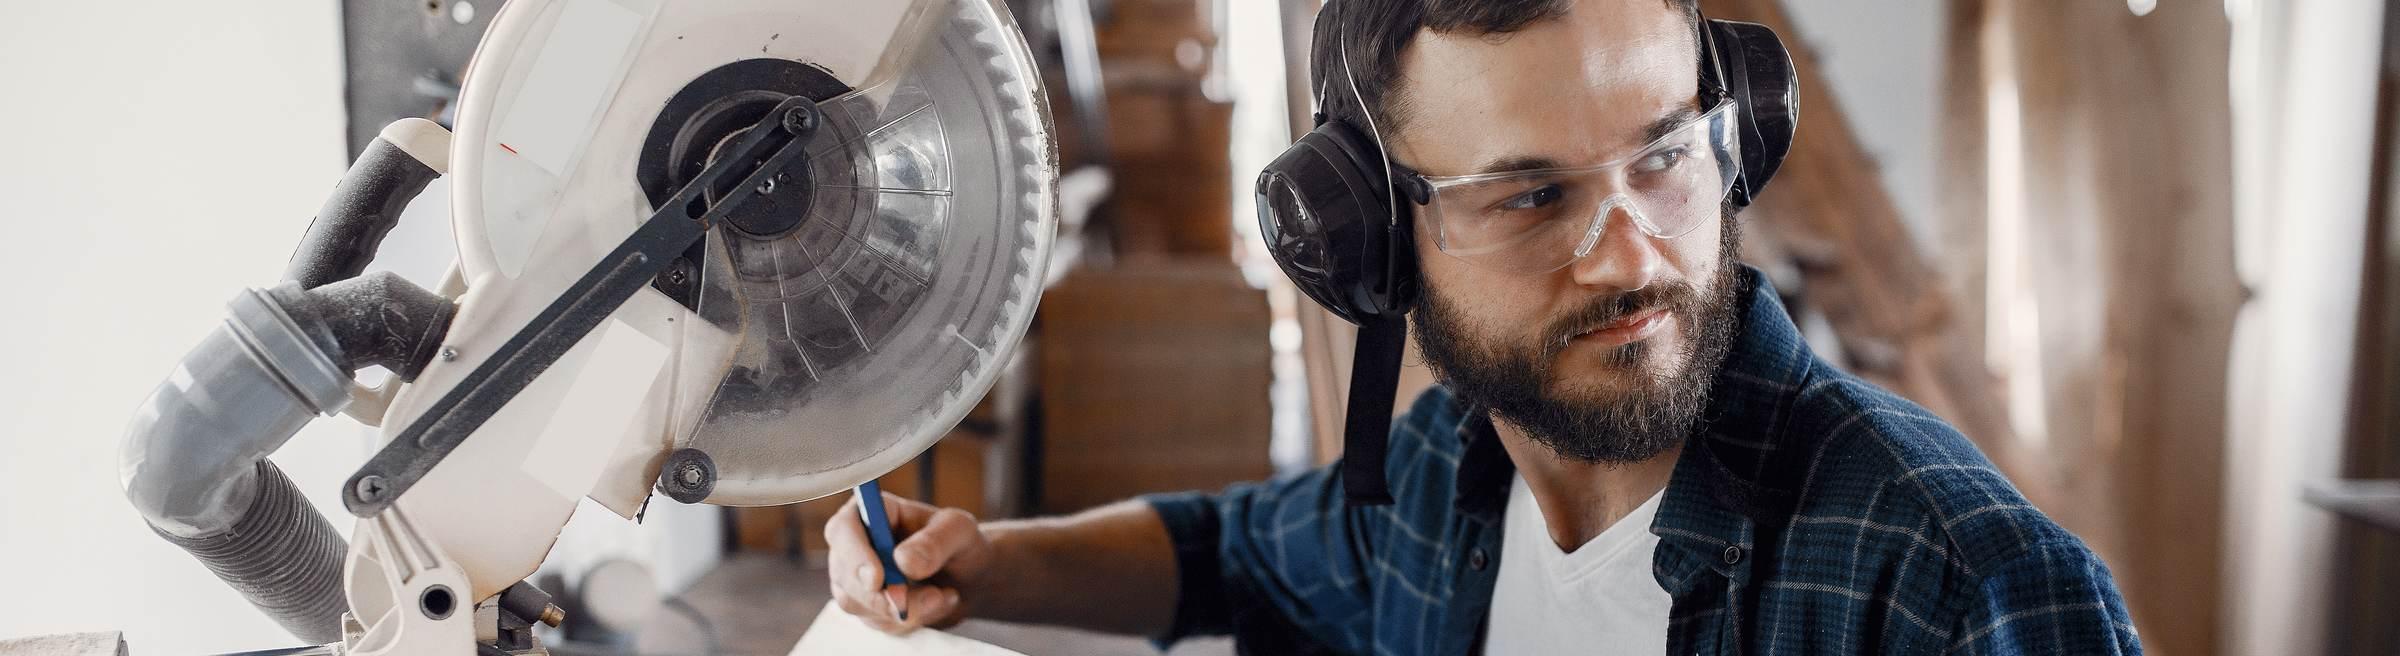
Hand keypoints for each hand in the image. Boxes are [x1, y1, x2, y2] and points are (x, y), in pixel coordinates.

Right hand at [824, 490, 993, 633]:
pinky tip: (936, 604)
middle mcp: (854, 544)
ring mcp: (855, 578)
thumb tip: (903, 560)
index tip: (878, 580)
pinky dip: (910, 620)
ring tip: (943, 596)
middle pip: (845, 575)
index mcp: (870, 512)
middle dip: (887, 595)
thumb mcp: (959, 531)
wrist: (969, 576)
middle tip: (933, 597)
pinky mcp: (866, 606)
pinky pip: (878, 622)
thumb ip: (935, 542)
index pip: (843, 530)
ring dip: (906, 609)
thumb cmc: (960, 543)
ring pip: (861, 605)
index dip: (854, 555)